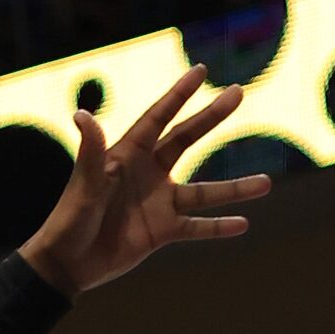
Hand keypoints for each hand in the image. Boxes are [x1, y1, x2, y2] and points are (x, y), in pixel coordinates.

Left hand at [20, 65, 270, 297]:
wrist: (67, 262)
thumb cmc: (70, 218)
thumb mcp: (85, 184)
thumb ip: (92, 152)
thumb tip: (82, 114)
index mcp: (126, 155)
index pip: (158, 117)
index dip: (178, 94)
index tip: (201, 70)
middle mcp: (147, 173)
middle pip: (186, 139)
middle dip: (211, 116)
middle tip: (239, 92)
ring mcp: (157, 202)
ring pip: (204, 191)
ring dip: (235, 189)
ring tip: (267, 183)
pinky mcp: (162, 231)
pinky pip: (197, 227)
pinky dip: (218, 227)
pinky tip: (244, 224)